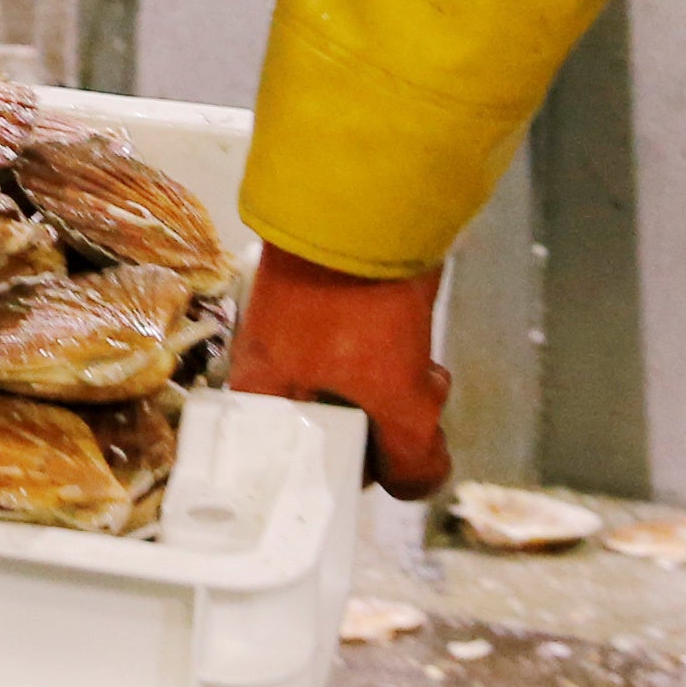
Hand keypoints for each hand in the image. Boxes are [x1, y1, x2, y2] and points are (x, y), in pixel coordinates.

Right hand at [225, 244, 452, 499]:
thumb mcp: (397, 396)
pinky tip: (426, 356)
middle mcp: (269, 370)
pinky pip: (365, 359)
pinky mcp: (330, 310)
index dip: (347, 476)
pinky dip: (398, 362)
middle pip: (334, 432)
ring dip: (402, 394)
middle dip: (389, 430)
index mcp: (258, 399)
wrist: (371, 202)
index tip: (385, 469)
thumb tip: (416, 484)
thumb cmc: (362, 302)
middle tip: (416, 417)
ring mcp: (300, 336)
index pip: (295, 471)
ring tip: (428, 377)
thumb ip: (410, 459)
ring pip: (358, 394)